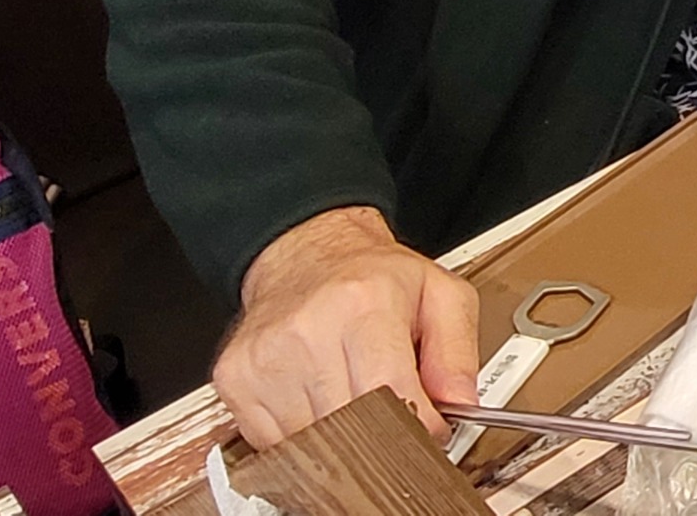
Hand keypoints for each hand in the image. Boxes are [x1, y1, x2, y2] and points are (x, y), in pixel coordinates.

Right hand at [213, 206, 479, 448]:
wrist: (305, 253)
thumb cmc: (372, 276)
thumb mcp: (440, 294)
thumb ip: (459, 351)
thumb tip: (461, 404)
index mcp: (364, 302)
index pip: (390, 393)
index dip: (417, 424)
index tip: (428, 428)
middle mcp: (308, 329)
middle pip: (352, 426)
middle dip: (381, 434)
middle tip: (395, 417)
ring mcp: (266, 357)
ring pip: (312, 442)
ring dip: (340, 437)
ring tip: (352, 397)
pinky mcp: (235, 380)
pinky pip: (276, 442)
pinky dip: (303, 436)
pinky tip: (316, 401)